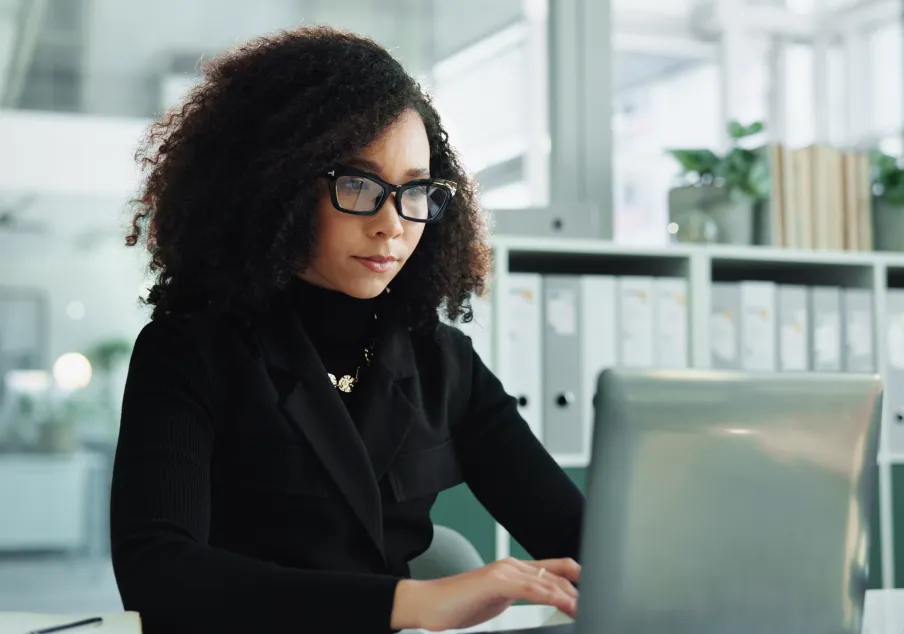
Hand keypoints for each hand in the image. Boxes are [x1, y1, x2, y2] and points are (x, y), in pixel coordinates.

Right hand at [390, 557, 579, 631]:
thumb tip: (545, 606)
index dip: (578, 579)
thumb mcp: (497, 602)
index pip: (555, 569)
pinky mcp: (494, 581)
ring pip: (546, 580)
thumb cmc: (458, 605)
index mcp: (514, 571)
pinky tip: (563, 603)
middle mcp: (512, 566)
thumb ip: (519, 598)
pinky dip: (549, 594)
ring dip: (570, 595)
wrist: (427, 604)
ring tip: (586, 608)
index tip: (597, 593)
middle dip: (579, 591)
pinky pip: (529, 587)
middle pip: (556, 574)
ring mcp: (503, 571)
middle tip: (599, 604)